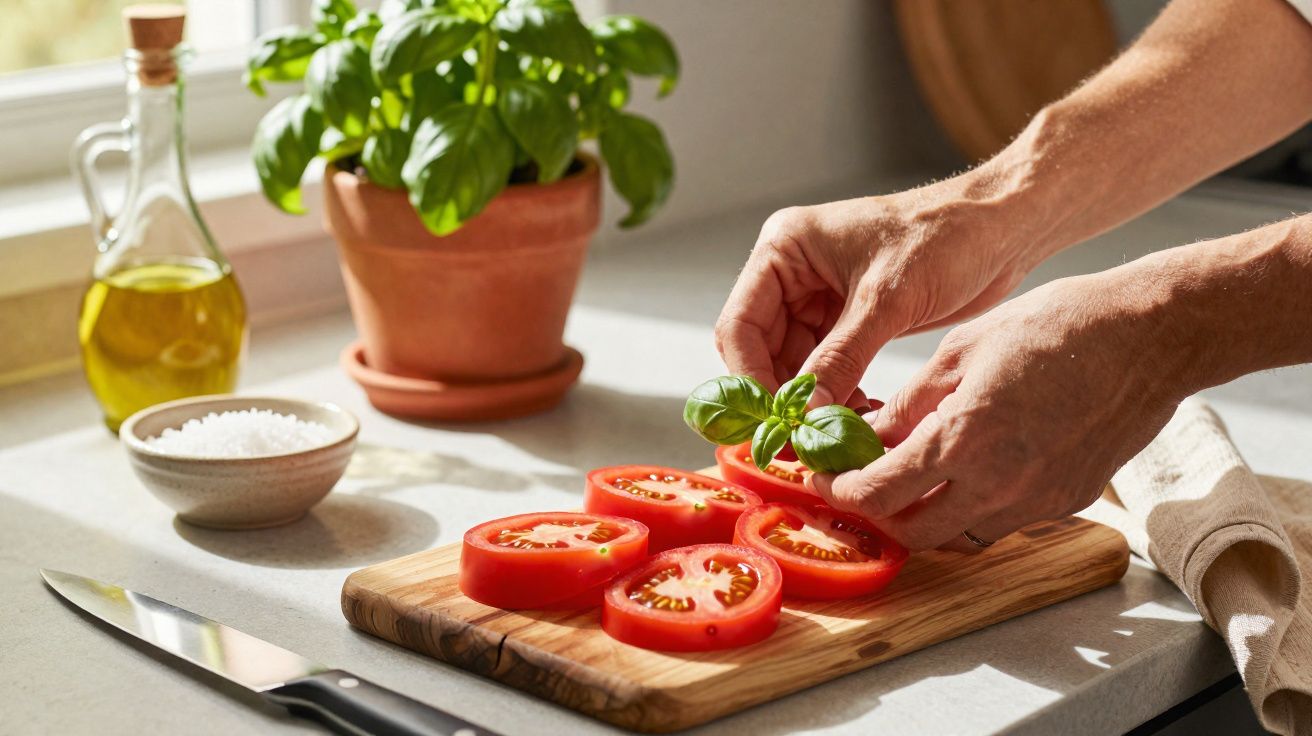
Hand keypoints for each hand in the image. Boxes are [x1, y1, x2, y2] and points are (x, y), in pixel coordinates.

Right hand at [715, 171, 1047, 409]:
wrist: (1002, 229)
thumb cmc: (947, 236)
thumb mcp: (888, 300)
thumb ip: (841, 357)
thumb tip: (807, 412)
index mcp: (785, 248)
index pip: (741, 324)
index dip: (751, 378)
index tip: (775, 421)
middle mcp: (792, 271)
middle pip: (759, 349)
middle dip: (780, 394)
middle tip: (801, 439)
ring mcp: (817, 296)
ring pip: (791, 364)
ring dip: (809, 400)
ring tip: (832, 433)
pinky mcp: (846, 317)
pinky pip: (823, 366)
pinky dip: (833, 394)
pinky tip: (853, 416)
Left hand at [809, 269, 1190, 552]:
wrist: (1147, 337)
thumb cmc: (1057, 326)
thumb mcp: (960, 351)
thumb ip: (908, 403)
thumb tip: (869, 434)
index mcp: (963, 441)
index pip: (878, 495)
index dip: (840, 489)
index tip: (825, 475)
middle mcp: (1000, 485)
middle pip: (914, 535)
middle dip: (878, 514)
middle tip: (861, 481)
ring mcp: (1038, 501)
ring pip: (959, 536)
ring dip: (926, 515)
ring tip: (913, 473)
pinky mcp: (1067, 501)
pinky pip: (1002, 520)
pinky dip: (973, 504)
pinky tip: (970, 465)